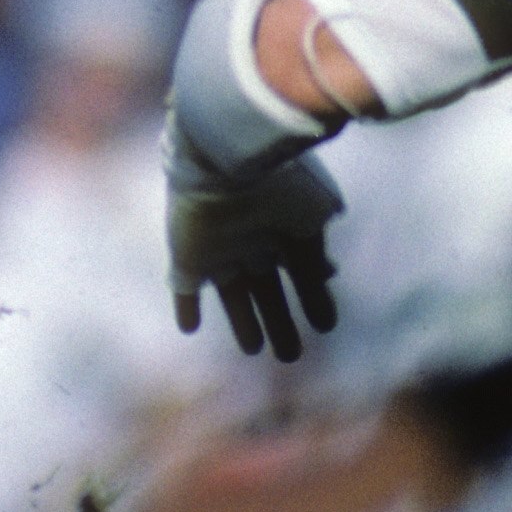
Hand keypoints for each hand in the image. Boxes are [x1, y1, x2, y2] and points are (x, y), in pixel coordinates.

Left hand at [165, 129, 343, 361]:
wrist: (224, 155)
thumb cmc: (277, 180)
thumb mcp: (312, 213)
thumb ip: (317, 248)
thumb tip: (325, 275)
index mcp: (285, 229)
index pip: (303, 273)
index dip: (314, 299)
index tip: (326, 324)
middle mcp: (254, 242)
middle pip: (268, 291)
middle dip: (280, 321)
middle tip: (291, 355)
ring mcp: (221, 250)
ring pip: (233, 295)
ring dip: (243, 321)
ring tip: (257, 349)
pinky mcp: (188, 254)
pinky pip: (184, 286)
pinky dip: (186, 305)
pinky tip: (189, 327)